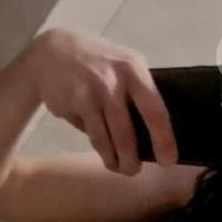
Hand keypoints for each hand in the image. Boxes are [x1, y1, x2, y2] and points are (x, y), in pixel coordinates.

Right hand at [26, 28, 177, 173]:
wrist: (53, 50)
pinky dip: (100, 148)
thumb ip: (137, 91)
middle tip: (136, 171)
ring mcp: (91, 92)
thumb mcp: (124, 64)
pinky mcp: (74, 103)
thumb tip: (153, 133)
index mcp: (134, 69)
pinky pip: (91, 133)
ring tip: (122, 168)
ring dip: (115, 159)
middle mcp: (113, 80)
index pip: (155, 108)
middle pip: (126, 132)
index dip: (163, 139)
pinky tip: (106, 155)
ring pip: (106, 138)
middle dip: (132, 158)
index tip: (168, 160)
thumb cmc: (99, 62)